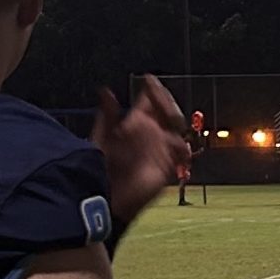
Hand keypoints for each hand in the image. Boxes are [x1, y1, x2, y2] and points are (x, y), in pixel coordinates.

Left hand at [93, 77, 193, 226]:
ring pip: (176, 127)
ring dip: (174, 120)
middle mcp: (149, 133)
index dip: (152, 89)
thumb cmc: (99, 170)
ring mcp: (159, 148)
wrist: (106, 199)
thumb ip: (106, 116)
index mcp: (134, 124)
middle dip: (166, 102)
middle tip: (160, 98)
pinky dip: (181, 147)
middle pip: (167, 110)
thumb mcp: (100, 139)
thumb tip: (105, 90)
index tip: (149, 79)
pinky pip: (180, 151)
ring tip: (170, 117)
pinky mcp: (167, 165)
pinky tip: (175, 144)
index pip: (149, 100)